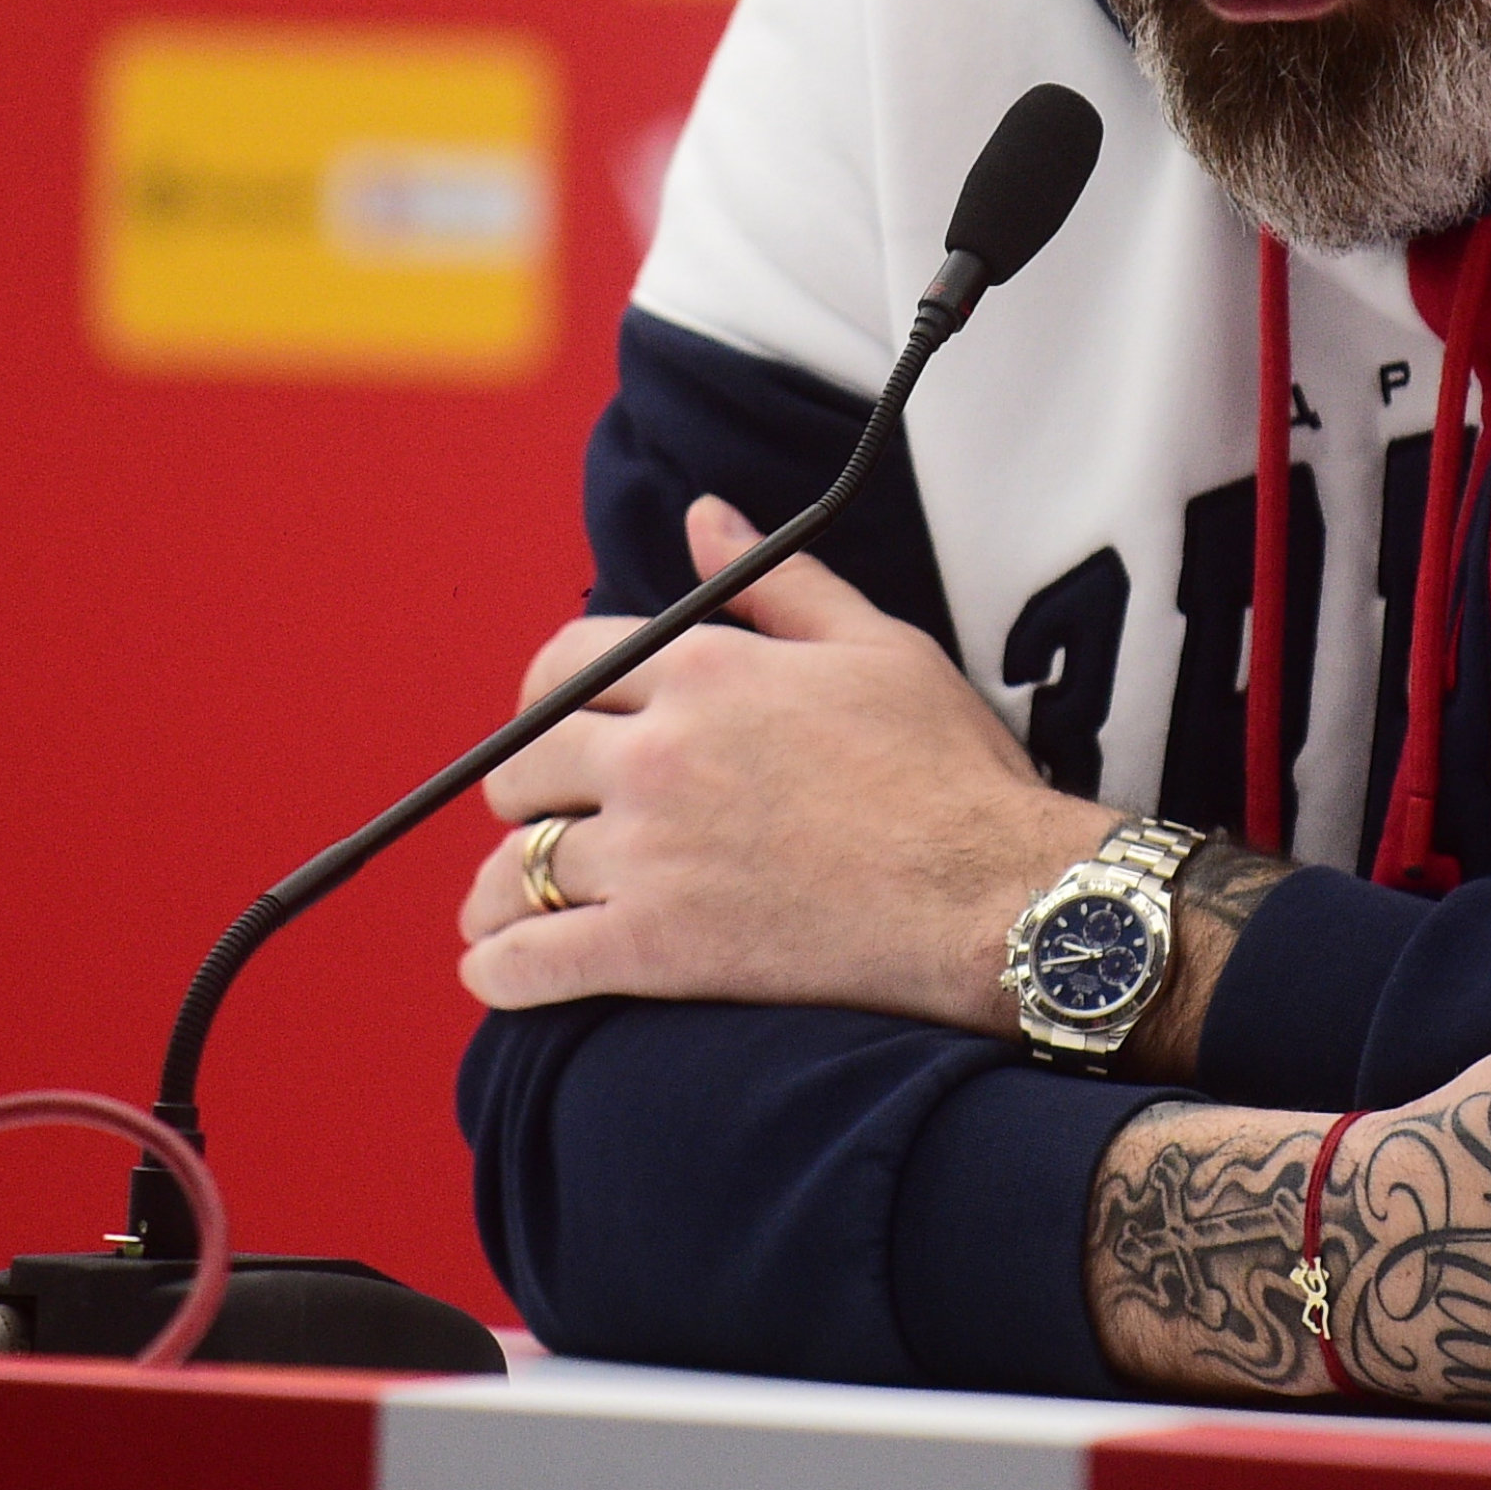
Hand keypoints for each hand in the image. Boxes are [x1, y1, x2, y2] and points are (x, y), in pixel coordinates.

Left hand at [456, 496, 1110, 1030]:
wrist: (991, 894)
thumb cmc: (951, 772)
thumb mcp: (877, 644)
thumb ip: (777, 582)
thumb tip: (703, 518)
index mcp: (706, 670)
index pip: (569, 664)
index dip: (547, 696)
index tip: (554, 724)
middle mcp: (659, 754)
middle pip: (525, 764)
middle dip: (520, 791)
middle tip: (537, 815)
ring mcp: (652, 854)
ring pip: (521, 865)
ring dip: (501, 886)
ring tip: (503, 904)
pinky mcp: (659, 949)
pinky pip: (538, 959)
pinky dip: (503, 969)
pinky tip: (498, 970)